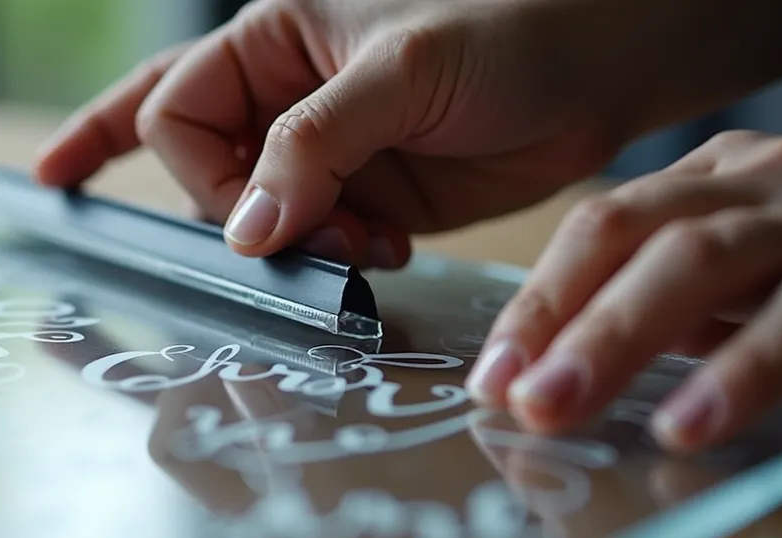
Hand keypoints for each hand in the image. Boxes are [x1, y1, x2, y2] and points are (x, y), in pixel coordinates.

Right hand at [33, 0, 623, 267]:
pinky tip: (380, 249)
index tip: (256, 220)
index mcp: (271, 41)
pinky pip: (315, 244)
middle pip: (200, 166)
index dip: (205, 173)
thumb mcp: (401, 73)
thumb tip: (246, 230)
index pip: (179, 113)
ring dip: (288, 248)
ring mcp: (326, 155)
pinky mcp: (367, 200)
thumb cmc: (508, 32)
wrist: (601, 74)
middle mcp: (285, 97)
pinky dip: (332, 261)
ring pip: (256, 215)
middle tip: (289, 244)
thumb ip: (313, 146)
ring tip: (353, 243)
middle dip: (234, 216)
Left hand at [468, 130, 781, 451]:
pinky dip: (740, 372)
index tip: (489, 377)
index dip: (537, 302)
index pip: (601, 227)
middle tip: (504, 398)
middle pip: (628, 231)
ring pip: (698, 259)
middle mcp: (759, 181)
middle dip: (553, 315)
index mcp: (715, 180)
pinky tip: (684, 423)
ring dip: (614, 337)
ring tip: (556, 409)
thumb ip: (675, 311)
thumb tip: (568, 378)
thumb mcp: (754, 278)